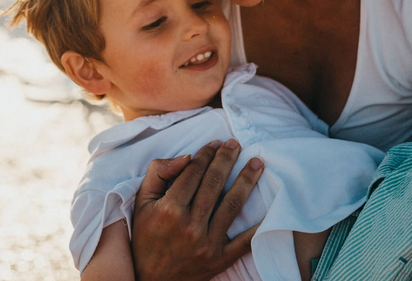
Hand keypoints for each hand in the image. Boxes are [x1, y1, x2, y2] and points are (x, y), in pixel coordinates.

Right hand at [131, 139, 263, 280]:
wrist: (150, 280)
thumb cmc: (145, 236)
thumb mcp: (142, 203)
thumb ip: (158, 173)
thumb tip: (186, 156)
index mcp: (169, 209)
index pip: (193, 172)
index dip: (206, 154)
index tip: (215, 143)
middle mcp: (189, 226)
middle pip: (214, 184)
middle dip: (227, 159)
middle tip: (236, 144)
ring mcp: (206, 244)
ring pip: (232, 205)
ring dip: (247, 180)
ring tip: (257, 163)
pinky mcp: (219, 260)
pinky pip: (244, 242)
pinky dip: (258, 226)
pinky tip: (270, 208)